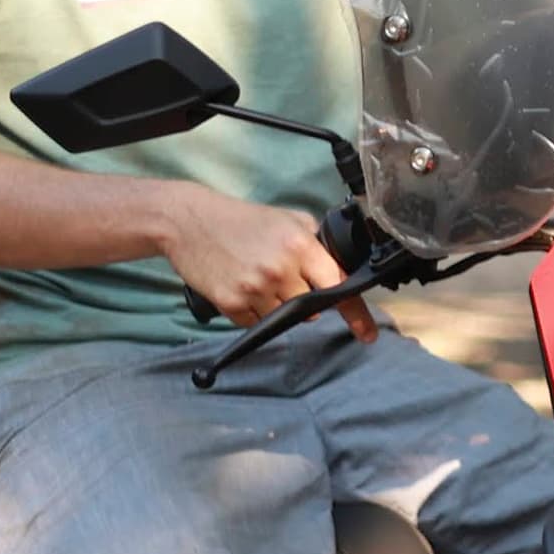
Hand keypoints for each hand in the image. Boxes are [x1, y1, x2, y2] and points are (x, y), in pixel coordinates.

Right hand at [157, 187, 374, 336]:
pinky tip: (242, 287)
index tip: (366, 334)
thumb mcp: (288, 219)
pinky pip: (256, 323)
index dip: (353, 309)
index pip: (337, 286)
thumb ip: (316, 243)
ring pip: (284, 317)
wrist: (188, 222)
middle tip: (282, 276)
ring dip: (277, 305)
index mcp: (300, 246)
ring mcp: (255, 289)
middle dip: (304, 298)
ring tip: (258, 278)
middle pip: (311, 307)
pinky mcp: (231, 303)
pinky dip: (253, 312)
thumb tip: (340, 269)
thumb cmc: (241, 220)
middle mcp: (281, 270)